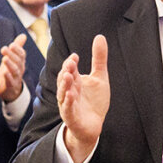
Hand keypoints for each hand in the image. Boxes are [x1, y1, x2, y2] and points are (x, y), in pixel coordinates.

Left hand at [0, 34, 28, 102]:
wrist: (10, 91)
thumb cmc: (11, 71)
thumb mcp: (14, 59)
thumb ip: (18, 47)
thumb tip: (23, 35)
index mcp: (20, 62)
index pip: (21, 54)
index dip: (17, 49)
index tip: (12, 44)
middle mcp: (20, 69)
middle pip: (18, 61)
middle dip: (12, 54)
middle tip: (4, 48)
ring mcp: (16, 78)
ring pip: (15, 71)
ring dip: (10, 64)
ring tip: (4, 59)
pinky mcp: (11, 86)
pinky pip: (10, 81)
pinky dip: (8, 77)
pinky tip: (4, 73)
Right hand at [56, 35, 109, 162]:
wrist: (93, 125)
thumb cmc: (94, 101)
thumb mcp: (100, 77)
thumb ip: (99, 58)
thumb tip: (100, 36)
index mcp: (74, 81)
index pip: (70, 69)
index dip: (71, 63)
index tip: (76, 57)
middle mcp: (69, 91)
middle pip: (64, 79)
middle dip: (66, 71)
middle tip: (71, 63)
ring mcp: (68, 104)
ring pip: (63, 93)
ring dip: (64, 85)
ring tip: (68, 75)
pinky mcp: (71, 117)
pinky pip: (67, 108)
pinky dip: (68, 102)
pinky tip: (71, 95)